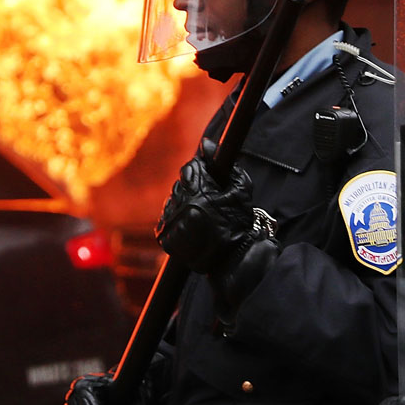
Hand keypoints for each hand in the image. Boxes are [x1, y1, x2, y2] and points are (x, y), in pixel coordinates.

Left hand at [156, 139, 277, 323]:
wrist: (231, 260)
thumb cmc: (239, 223)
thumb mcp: (240, 191)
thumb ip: (224, 165)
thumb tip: (206, 144)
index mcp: (199, 193)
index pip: (190, 168)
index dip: (198, 170)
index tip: (206, 177)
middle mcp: (182, 207)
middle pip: (179, 184)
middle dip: (191, 187)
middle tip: (205, 198)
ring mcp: (172, 223)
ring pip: (171, 201)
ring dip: (182, 203)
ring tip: (199, 214)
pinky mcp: (165, 237)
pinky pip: (165, 219)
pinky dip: (175, 219)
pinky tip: (190, 225)